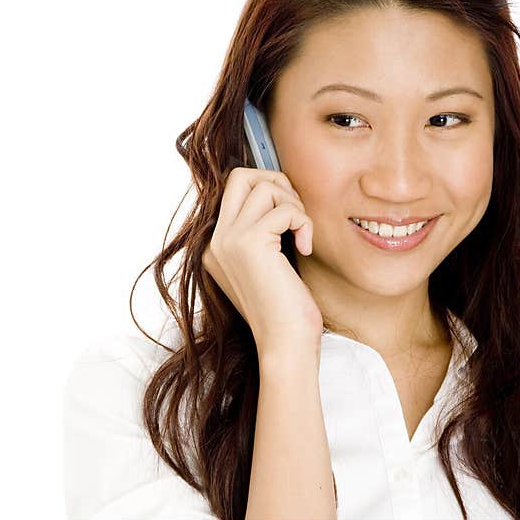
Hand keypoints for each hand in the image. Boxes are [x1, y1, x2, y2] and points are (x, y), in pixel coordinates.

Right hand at [201, 166, 323, 353]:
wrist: (284, 343)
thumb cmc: (285, 310)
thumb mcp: (266, 266)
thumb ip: (262, 234)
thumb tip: (279, 195)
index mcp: (215, 247)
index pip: (235, 191)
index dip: (268, 192)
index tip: (289, 217)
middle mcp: (215, 240)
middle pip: (240, 176)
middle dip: (276, 182)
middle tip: (294, 212)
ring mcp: (228, 240)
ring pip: (265, 187)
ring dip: (294, 205)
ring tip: (300, 234)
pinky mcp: (248, 242)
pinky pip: (285, 209)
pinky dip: (303, 222)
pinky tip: (304, 249)